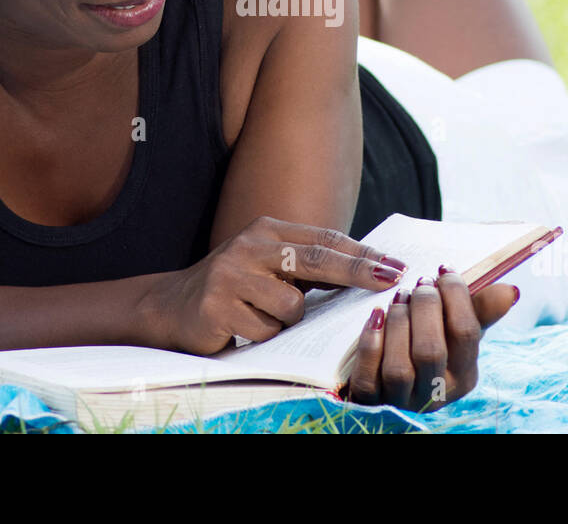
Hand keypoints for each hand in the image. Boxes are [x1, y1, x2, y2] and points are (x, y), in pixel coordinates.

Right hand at [142, 216, 407, 354]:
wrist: (171, 305)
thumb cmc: (235, 287)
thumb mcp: (269, 265)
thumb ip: (307, 265)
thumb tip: (368, 273)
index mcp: (268, 230)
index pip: (325, 240)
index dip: (362, 255)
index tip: (397, 267)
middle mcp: (250, 246)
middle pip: (317, 260)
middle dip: (358, 273)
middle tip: (393, 281)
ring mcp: (231, 275)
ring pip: (291, 307)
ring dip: (287, 321)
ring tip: (263, 317)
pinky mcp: (217, 306)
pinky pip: (264, 331)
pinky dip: (263, 337)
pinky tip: (242, 329)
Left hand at [344, 268, 518, 411]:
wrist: (389, 378)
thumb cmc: (429, 343)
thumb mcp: (456, 331)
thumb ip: (480, 310)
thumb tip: (510, 290)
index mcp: (464, 376)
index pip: (466, 333)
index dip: (455, 295)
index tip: (443, 271)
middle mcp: (436, 394)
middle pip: (430, 350)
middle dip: (424, 307)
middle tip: (419, 284)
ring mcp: (402, 400)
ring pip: (398, 368)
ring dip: (397, 323)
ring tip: (399, 298)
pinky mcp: (371, 400)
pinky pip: (368, 377)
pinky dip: (371, 342)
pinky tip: (375, 317)